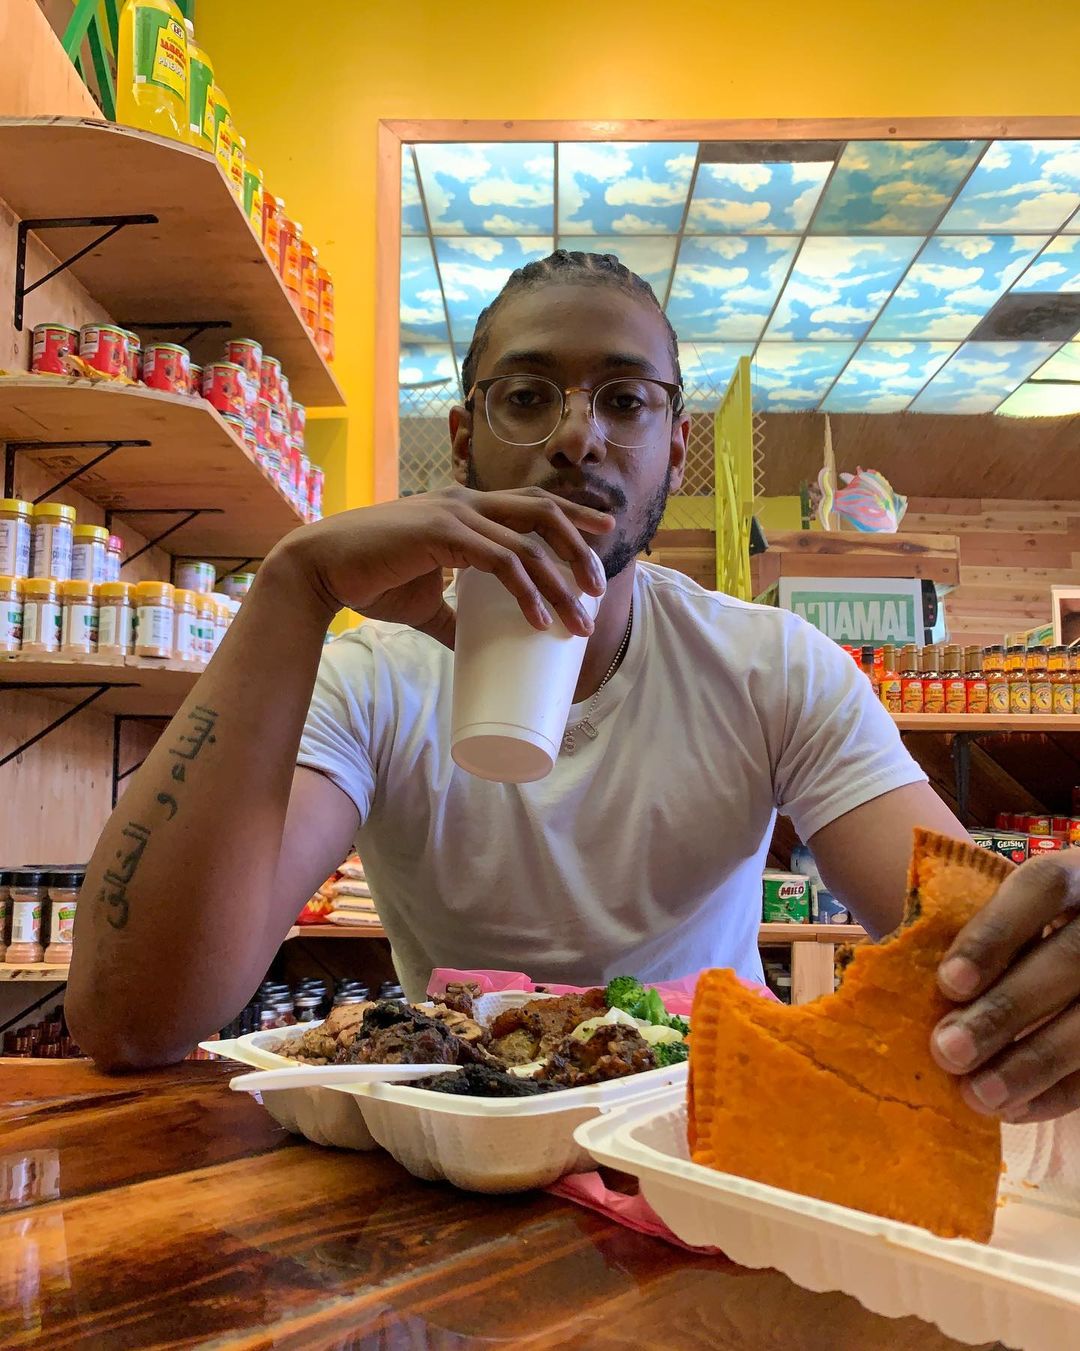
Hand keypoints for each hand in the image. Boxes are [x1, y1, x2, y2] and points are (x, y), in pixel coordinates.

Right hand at [270, 485, 613, 646]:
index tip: (603, 531)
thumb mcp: (425, 602)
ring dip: (560, 583)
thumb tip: (475, 647)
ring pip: (528, 545)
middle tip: (599, 582)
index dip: (571, 513)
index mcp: (463, 507)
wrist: (320, 570)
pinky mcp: (441, 535)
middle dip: (579, 544)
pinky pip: (500, 563)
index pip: (530, 502)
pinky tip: (539, 620)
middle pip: (541, 512)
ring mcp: (454, 515)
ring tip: (577, 620)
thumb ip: (454, 618)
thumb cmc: (368, 579)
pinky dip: (526, 592)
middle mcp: (464, 501)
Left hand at [931, 850, 1079, 1122]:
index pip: (1040, 889)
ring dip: (1032, 1064)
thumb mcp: (1008, 910)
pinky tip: (1016, 1109)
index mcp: (1074, 875)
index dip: (993, 935)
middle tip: (948, 1051)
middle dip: (1005, 1011)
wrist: (1077, 937)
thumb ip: (970, 931)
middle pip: (1067, 962)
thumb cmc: (1022, 927)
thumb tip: (905, 981)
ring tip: (978, 1095)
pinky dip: (1060, 1092)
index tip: (948, 983)